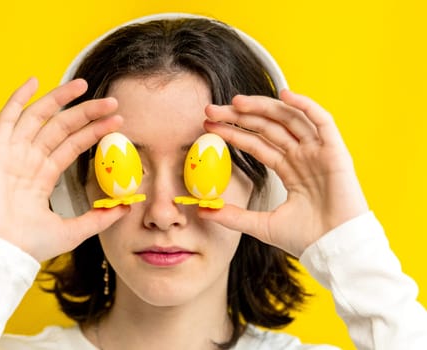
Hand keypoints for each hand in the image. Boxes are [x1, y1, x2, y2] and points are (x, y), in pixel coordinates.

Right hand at [0, 78, 128, 261]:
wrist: (2, 254)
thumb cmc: (30, 245)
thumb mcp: (74, 230)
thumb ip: (99, 218)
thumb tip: (126, 208)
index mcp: (43, 176)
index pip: (73, 144)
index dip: (94, 131)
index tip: (117, 121)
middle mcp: (29, 161)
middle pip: (61, 127)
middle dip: (86, 113)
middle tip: (112, 102)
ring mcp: (12, 155)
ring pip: (39, 118)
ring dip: (59, 99)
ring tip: (83, 85)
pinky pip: (6, 119)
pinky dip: (17, 99)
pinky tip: (34, 82)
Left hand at [201, 90, 367, 256]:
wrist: (335, 250)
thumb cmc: (307, 239)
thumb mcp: (262, 225)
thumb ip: (233, 216)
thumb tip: (203, 211)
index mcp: (288, 170)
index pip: (256, 144)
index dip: (233, 133)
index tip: (209, 125)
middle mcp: (302, 156)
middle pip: (267, 127)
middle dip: (239, 117)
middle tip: (212, 110)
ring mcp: (318, 152)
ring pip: (288, 119)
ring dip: (263, 108)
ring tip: (236, 102)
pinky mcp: (335, 152)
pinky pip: (322, 121)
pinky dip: (306, 105)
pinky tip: (285, 94)